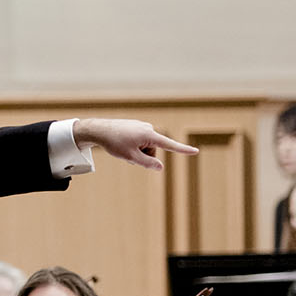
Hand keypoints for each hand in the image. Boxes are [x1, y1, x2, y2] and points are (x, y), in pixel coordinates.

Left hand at [73, 118, 197, 171]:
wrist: (100, 130)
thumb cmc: (114, 143)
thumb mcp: (131, 157)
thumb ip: (147, 163)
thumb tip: (161, 168)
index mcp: (150, 135)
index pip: (169, 145)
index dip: (183, 150)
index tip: (195, 151)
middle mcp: (149, 129)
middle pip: (153, 150)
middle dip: (142, 156)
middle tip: (127, 154)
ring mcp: (142, 127)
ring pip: (145, 147)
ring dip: (136, 152)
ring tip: (123, 148)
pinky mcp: (136, 127)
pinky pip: (139, 142)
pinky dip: (133, 146)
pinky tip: (122, 143)